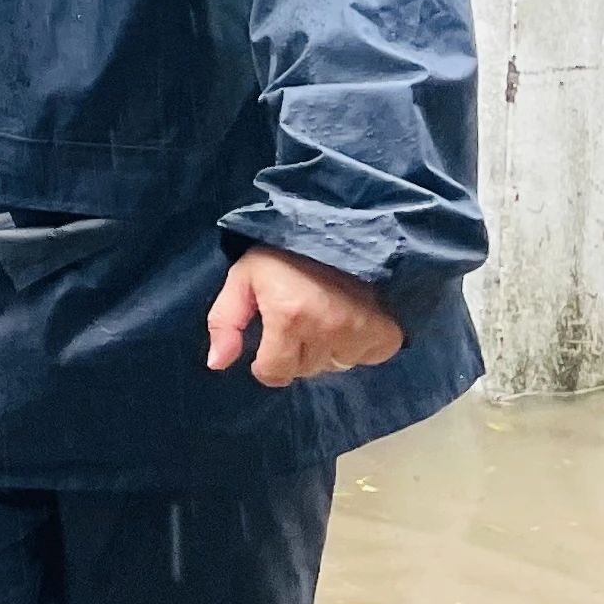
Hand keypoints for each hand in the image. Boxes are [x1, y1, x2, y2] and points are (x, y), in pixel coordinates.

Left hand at [206, 245, 402, 386]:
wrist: (344, 230)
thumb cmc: (287, 253)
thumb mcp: (244, 277)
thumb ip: (225, 321)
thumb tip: (217, 364)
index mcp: (290, 317)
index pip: (274, 373)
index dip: (266, 362)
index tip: (271, 340)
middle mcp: (329, 331)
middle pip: (304, 370)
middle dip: (295, 352)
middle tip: (299, 317)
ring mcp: (362, 334)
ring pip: (334, 367)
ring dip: (325, 350)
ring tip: (324, 314)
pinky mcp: (387, 335)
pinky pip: (364, 360)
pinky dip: (355, 347)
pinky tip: (348, 319)